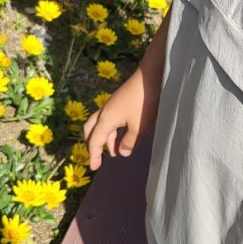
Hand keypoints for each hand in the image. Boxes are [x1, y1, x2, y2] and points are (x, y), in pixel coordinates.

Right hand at [83, 10, 170, 169]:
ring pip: (101, 124)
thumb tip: (122, 153)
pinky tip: (124, 134)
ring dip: (105, 138)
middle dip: (93, 144)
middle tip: (98, 157)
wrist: (151, 75)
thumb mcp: (139, 126)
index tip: (94, 168)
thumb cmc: (144, 102)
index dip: (93, 155)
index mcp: (106, 119)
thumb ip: (130, 141)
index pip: (94, 141)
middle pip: (91, 130)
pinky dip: (112, 130)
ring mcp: (112, 105)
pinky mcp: (120, 100)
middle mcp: (105, 111)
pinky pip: (110, 119)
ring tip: (116, 151)